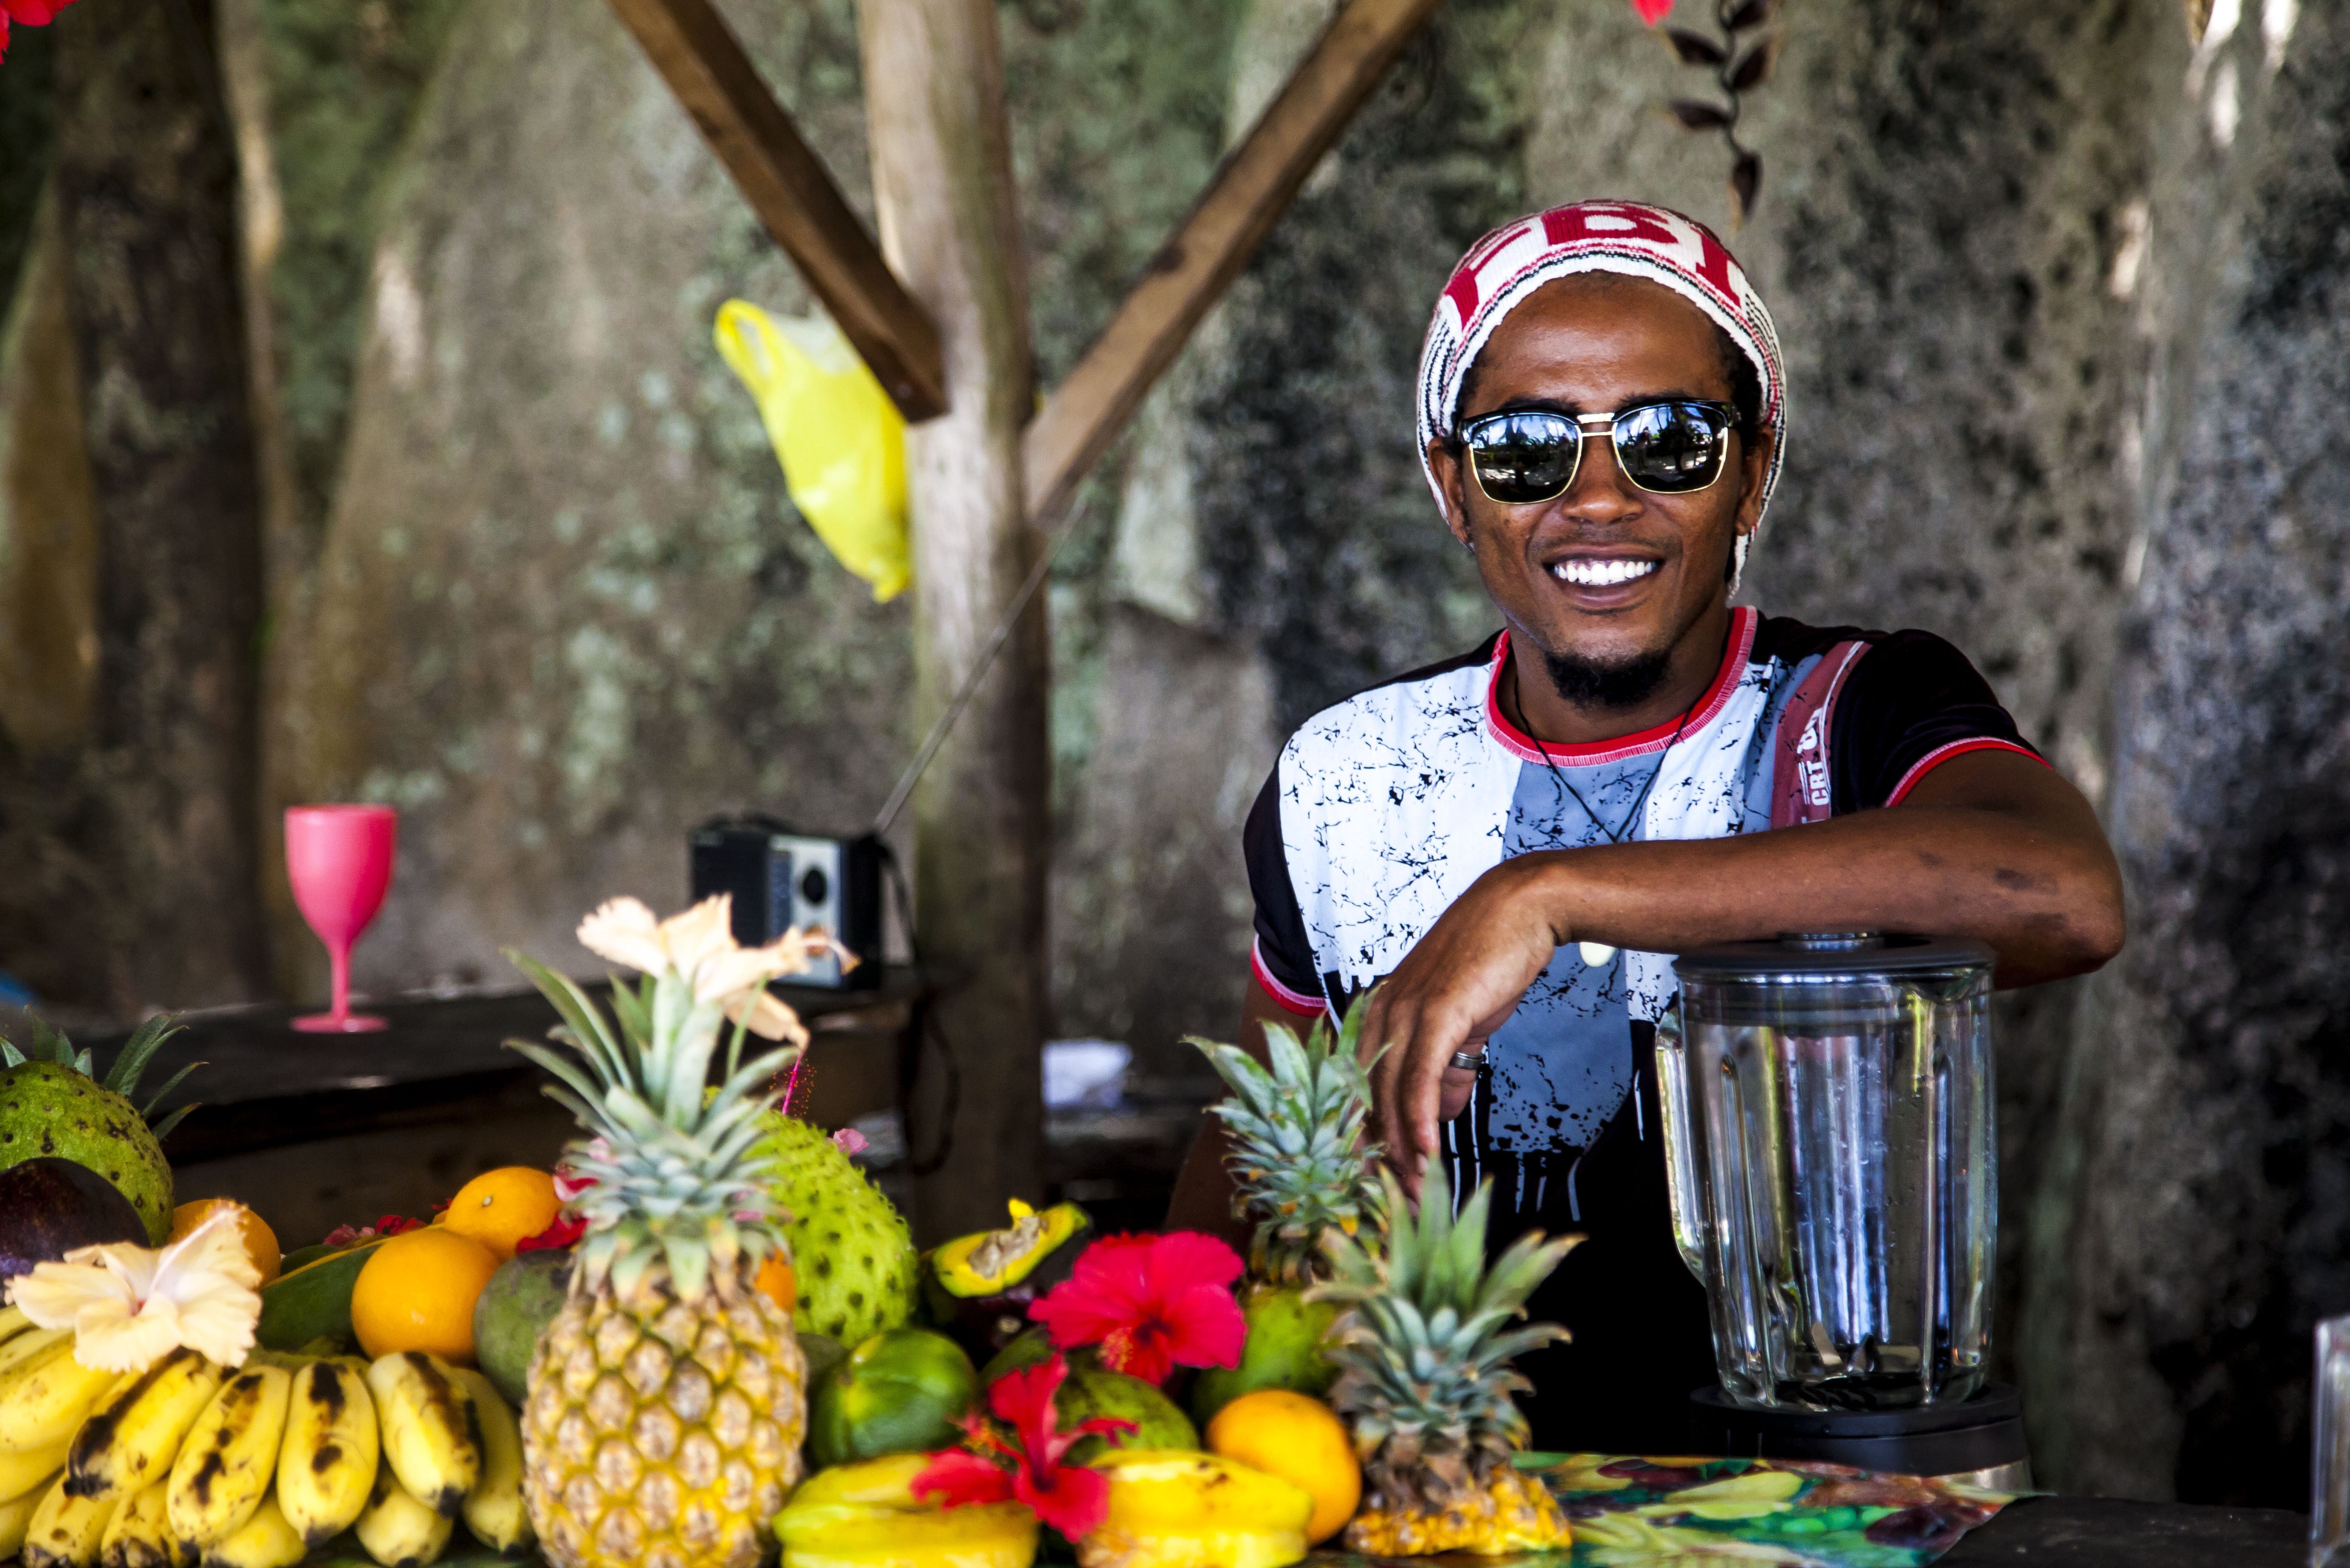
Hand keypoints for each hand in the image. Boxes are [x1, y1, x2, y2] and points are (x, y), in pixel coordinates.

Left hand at [1356, 856, 1566, 1202]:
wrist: (1518, 909)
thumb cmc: (1490, 962)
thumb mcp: (1463, 1023)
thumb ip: (1447, 1069)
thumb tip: (1440, 1114)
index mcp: (1380, 1013)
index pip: (1360, 1087)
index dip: (1367, 1137)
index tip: (1375, 1178)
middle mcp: (1381, 1011)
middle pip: (1369, 1096)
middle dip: (1381, 1153)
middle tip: (1397, 1198)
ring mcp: (1405, 1008)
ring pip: (1392, 1092)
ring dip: (1403, 1147)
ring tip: (1416, 1188)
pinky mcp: (1436, 1010)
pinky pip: (1420, 1075)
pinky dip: (1420, 1117)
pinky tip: (1425, 1150)